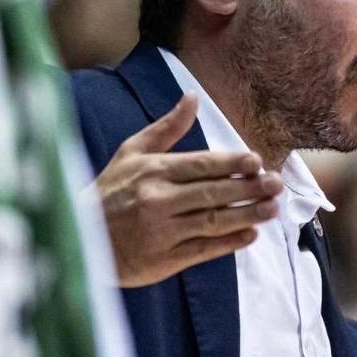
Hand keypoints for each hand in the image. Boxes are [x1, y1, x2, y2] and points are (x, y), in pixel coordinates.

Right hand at [93, 93, 282, 287]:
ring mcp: (162, 231)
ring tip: (273, 209)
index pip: (201, 164)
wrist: (79, 239)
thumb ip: (166, 128)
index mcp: (152, 171)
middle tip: (277, 184)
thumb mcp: (131, 154)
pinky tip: (251, 235)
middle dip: (249, 188)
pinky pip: (204, 249)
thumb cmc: (109, 192)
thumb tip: (193, 97)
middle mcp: (158, 200)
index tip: (257, 161)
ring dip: (247, 214)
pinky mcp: (165, 259)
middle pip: (214, 192)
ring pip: (214, 221)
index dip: (232, 163)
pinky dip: (230, 242)